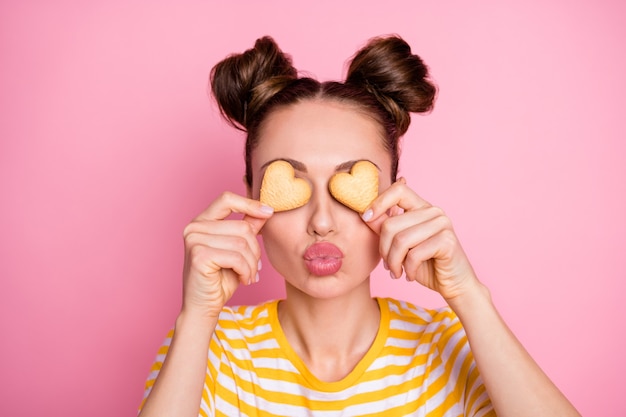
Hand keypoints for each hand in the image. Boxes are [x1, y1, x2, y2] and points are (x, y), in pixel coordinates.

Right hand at [181, 192, 273, 319]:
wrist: (204, 307)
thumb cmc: (220, 279)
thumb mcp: (237, 250)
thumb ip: (247, 229)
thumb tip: (265, 211)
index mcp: (201, 221)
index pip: (226, 199)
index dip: (249, 204)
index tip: (269, 212)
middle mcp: (194, 227)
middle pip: (241, 227)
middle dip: (255, 250)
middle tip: (254, 268)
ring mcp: (194, 240)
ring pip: (241, 243)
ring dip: (252, 263)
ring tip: (249, 275)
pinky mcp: (199, 256)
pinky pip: (236, 257)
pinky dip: (245, 270)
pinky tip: (243, 280)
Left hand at [363, 178, 477, 300]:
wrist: (453, 284)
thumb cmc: (425, 264)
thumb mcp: (400, 245)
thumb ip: (385, 227)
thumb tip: (364, 213)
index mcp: (421, 207)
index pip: (398, 190)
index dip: (378, 202)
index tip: (366, 218)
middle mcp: (433, 211)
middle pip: (391, 224)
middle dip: (384, 250)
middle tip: (388, 265)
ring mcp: (442, 224)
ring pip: (401, 240)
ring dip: (394, 262)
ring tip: (396, 272)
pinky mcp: (447, 241)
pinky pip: (414, 254)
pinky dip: (408, 269)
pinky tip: (410, 276)